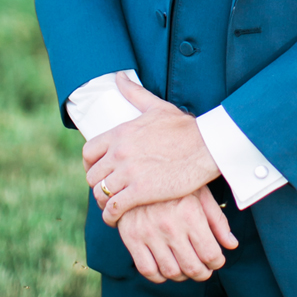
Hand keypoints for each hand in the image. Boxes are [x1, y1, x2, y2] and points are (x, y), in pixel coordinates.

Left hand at [85, 73, 220, 224]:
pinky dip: (111, 216)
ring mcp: (128, 173)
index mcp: (121, 133)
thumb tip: (119, 77)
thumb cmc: (186, 128)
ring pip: (101, 193)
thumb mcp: (158, 107)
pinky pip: (113, 208)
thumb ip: (134, 93)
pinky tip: (117, 218)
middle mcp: (119, 153)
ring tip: (112, 206)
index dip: (90, 165)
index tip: (99, 171)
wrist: (209, 146)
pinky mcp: (140, 192)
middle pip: (93, 175)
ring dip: (104, 202)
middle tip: (108, 190)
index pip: (88, 152)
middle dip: (98, 184)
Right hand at [117, 185, 238, 283]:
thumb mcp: (201, 194)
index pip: (209, 253)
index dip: (216, 262)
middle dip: (202, 273)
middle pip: (191, 266)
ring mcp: (148, 234)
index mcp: (190, 214)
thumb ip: (217, 221)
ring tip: (187, 269)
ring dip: (182, 276)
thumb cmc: (175, 183)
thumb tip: (232, 244)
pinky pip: (146, 269)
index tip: (217, 261)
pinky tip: (166, 269)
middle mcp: (170, 226)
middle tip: (204, 270)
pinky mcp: (131, 238)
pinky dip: (158, 276)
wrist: (137, 172)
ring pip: (170, 271)